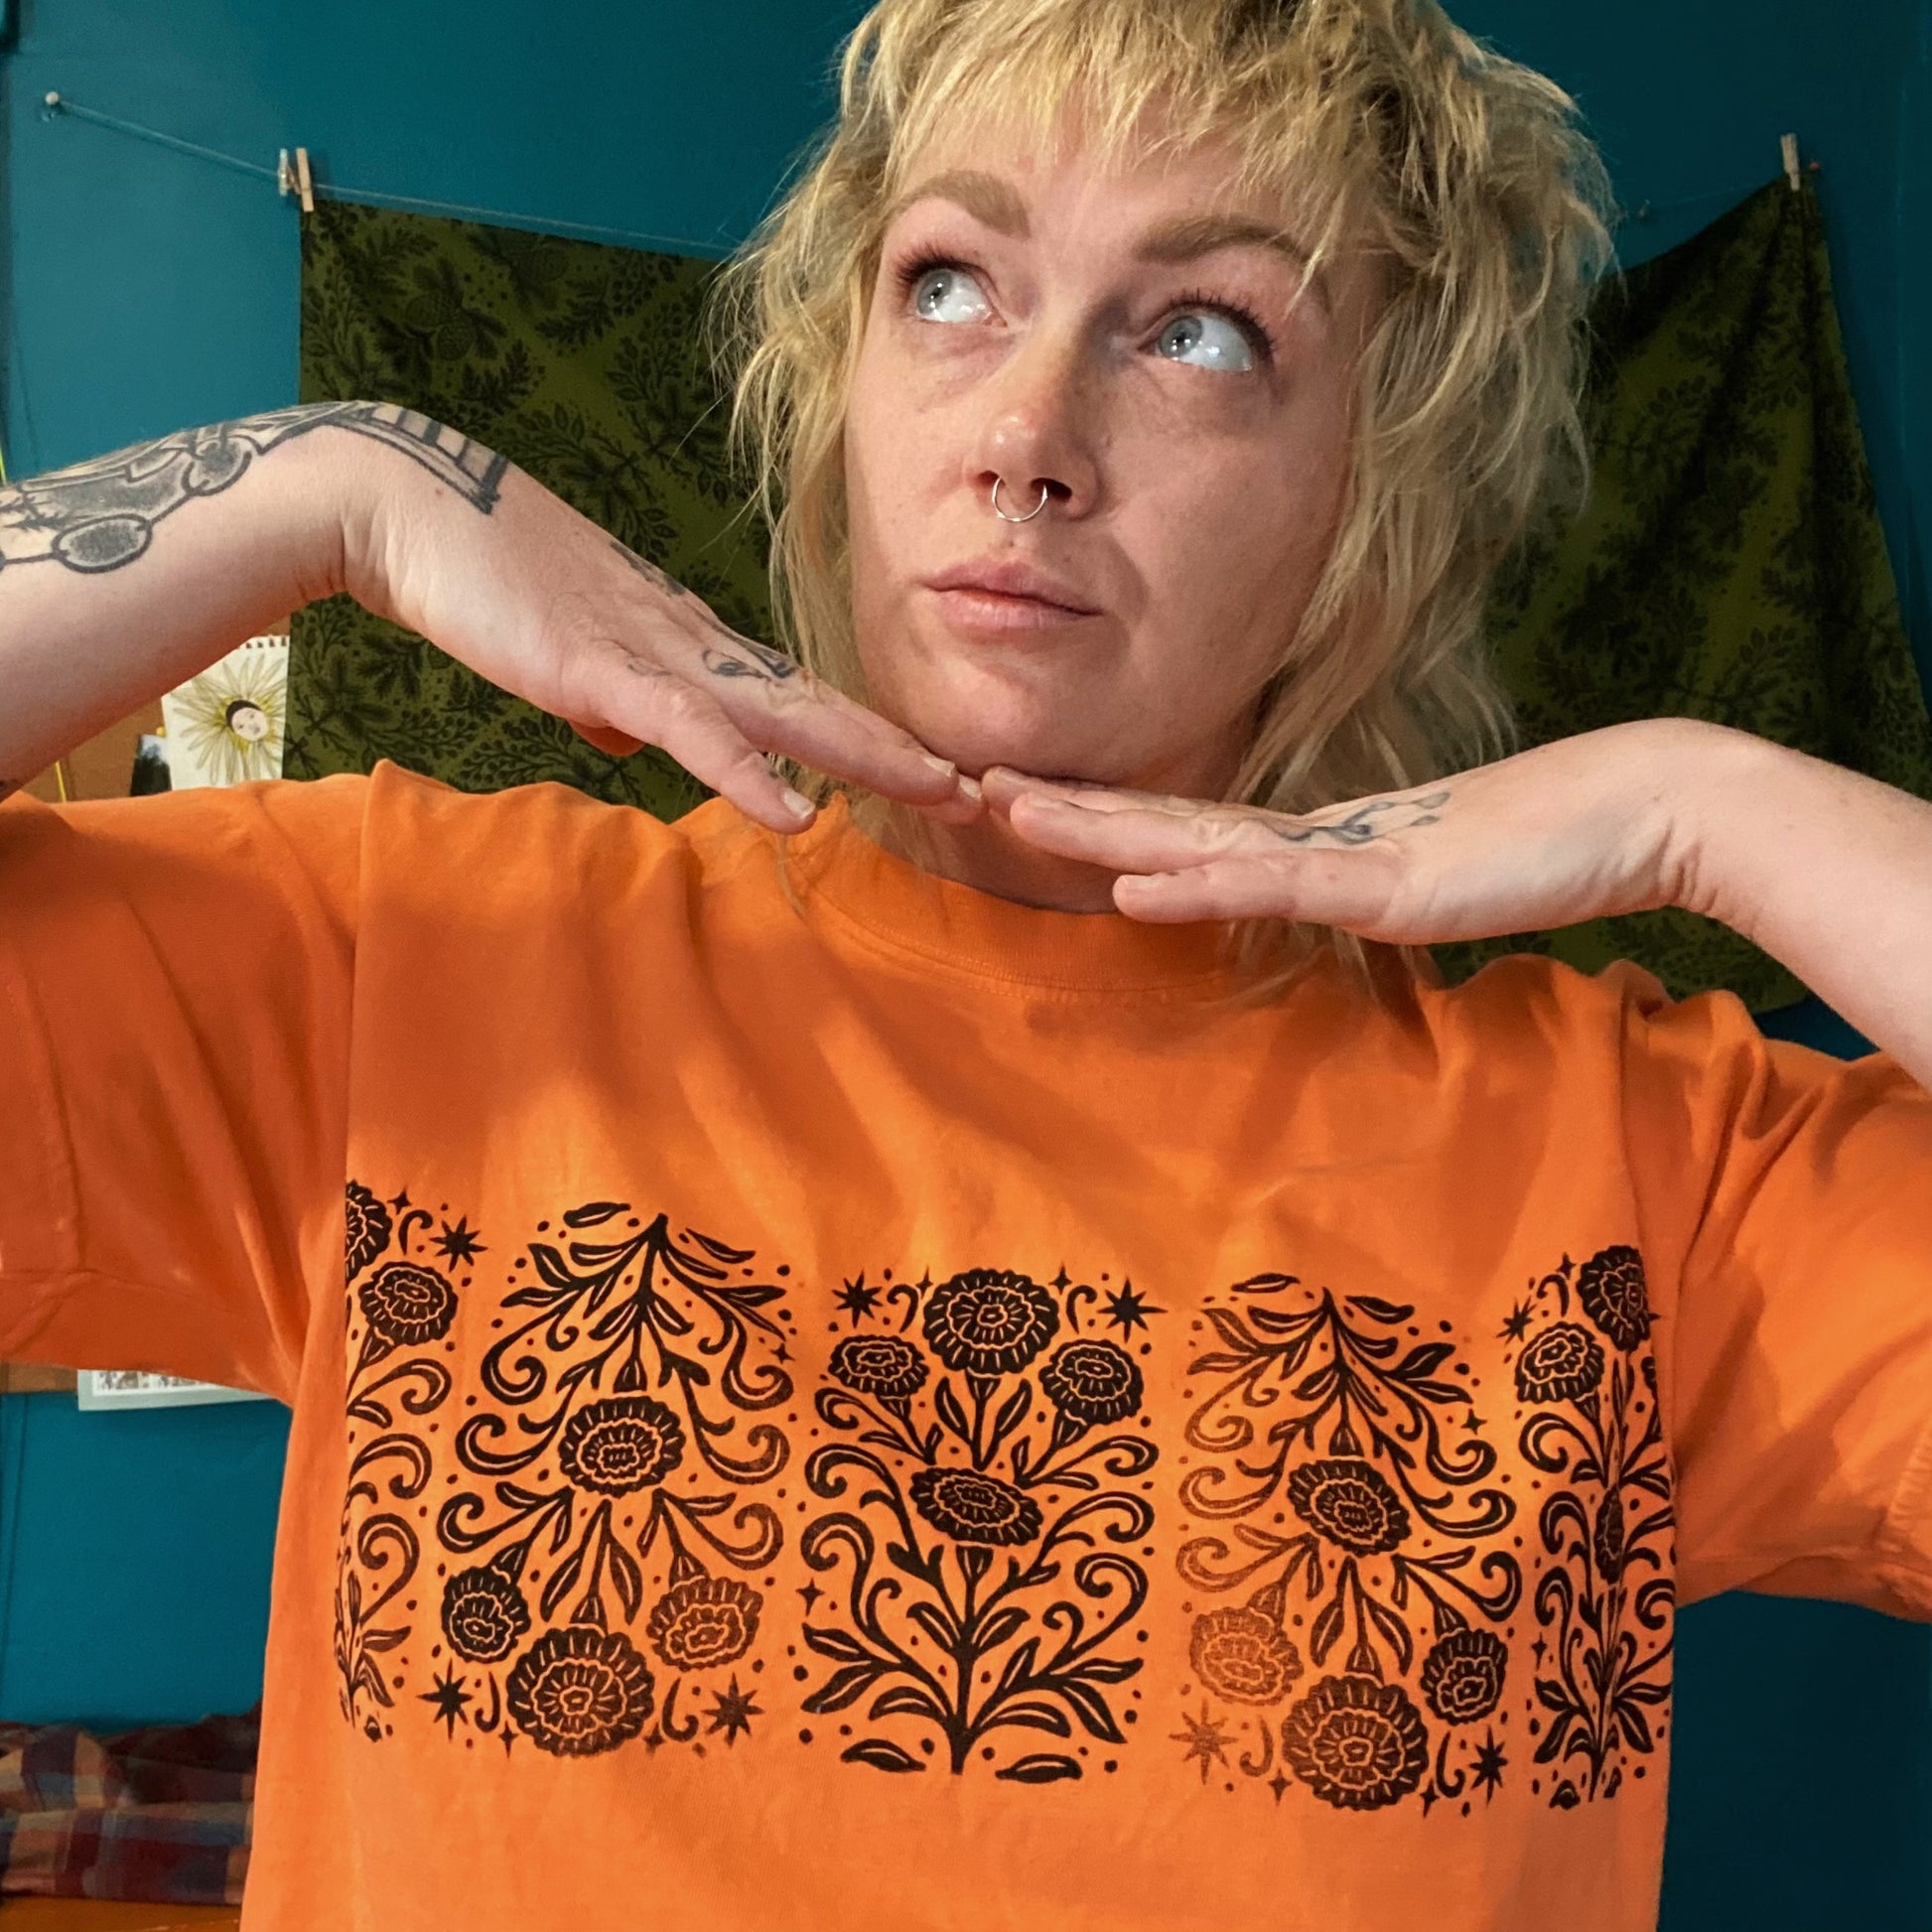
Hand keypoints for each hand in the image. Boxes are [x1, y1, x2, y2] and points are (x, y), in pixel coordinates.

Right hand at [344, 448, 965, 832]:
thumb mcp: (567, 654)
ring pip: (784, 713)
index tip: (928, 771)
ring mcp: (655, 652)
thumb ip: (611, 702)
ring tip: (941, 790)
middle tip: (981, 786)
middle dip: (900, 749)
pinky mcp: (604, 667)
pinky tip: (797, 813)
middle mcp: (691, 644)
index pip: (794, 696)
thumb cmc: (480, 578)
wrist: (408, 512)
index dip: (864, 734)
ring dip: (866, 755)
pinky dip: (748, 773)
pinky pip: (693, 730)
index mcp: (684, 645)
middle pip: (817, 703)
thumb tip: (634, 743)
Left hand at [985, 722, 1725, 942]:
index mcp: (1313, 842)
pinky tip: (1128, 883)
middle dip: (1066, 806)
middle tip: (971, 783)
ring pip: (1193, 840)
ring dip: (1098, 826)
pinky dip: (1195, 885)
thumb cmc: (1541, 845)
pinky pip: (1272, 887)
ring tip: (1011, 808)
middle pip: (1164, 821)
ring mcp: (1339, 856)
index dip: (1102, 816)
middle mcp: (1308, 839)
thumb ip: (1366, 889)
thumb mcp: (1427, 882)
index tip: (1023, 802)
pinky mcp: (1380, 884)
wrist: (1634, 813)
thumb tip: (1330, 900)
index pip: (1186, 831)